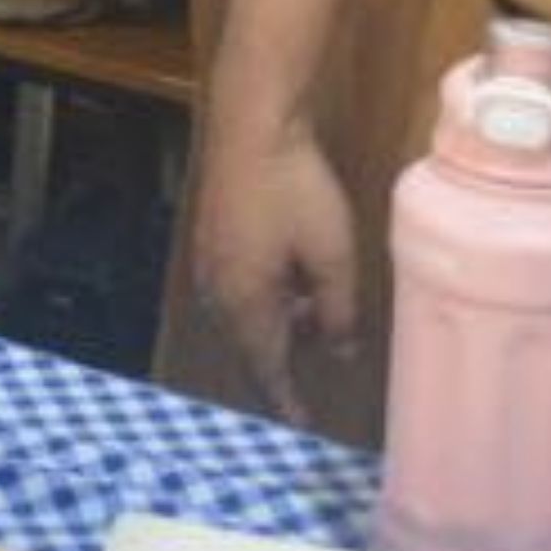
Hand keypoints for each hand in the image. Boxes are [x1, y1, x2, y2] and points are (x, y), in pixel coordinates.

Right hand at [186, 124, 366, 416]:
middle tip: (314, 372)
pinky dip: (268, 299)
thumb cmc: (294, 191)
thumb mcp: (332, 256)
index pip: (267, 370)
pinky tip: (294, 278)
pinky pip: (239, 289)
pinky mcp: (212, 239)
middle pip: (252, 346)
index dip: (288, 400)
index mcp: (245, 305)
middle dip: (284, 361)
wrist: (252, 126)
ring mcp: (210, 265)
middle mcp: (219, 293)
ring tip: (316, 315)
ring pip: (246, 316)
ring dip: (279, 326)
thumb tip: (340, 351)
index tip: (303, 425)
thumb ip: (338, 310)